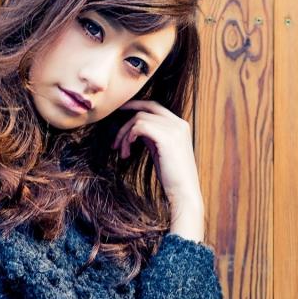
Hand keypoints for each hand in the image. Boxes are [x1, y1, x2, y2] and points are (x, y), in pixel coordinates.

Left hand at [112, 99, 204, 214]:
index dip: (137, 105)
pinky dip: (129, 137)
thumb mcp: (160, 151)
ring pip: (140, 118)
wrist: (183, 193)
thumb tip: (135, 129)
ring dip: (125, 135)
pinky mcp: (166, 138)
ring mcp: (174, 129)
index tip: (120, 111)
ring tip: (123, 152)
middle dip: (127, 112)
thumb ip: (151, 136)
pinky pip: (140, 126)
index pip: (155, 106)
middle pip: (147, 107)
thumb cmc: (171, 177)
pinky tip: (127, 150)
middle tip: (114, 121)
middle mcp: (179, 124)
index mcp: (180, 125)